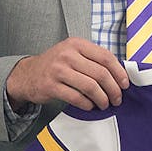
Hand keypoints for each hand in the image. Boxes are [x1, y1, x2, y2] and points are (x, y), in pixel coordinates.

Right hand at [6, 37, 128, 111]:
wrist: (27, 75)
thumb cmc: (56, 65)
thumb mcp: (73, 53)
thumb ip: (93, 59)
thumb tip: (119, 74)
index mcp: (77, 44)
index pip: (105, 57)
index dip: (119, 72)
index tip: (125, 84)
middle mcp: (67, 55)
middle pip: (100, 73)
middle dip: (113, 89)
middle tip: (117, 99)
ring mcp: (58, 70)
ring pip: (90, 87)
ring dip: (102, 99)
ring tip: (104, 104)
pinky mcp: (51, 86)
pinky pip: (76, 98)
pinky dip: (87, 104)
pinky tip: (90, 106)